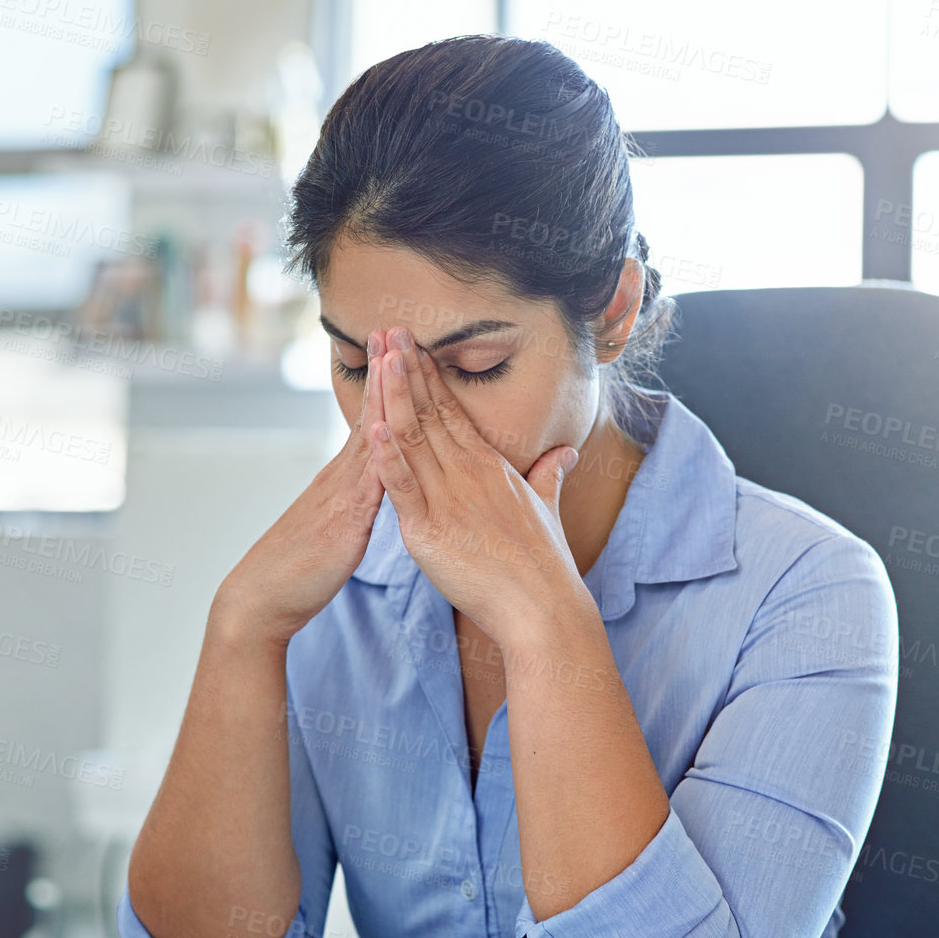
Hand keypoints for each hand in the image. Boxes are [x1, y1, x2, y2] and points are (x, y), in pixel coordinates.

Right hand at [214, 331, 391, 643]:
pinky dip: (379, 453)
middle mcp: (343, 477)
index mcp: (345, 477)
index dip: (386, 383)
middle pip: (373, 415)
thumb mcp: (339, 523)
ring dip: (384, 396)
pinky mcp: (345, 521)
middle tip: (396, 326)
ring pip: (370, 438)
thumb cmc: (301, 566)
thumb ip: (358, 499)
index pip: (373, 420)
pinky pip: (366, 483)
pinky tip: (387, 430)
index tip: (396, 345)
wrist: (263, 597)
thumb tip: (378, 483)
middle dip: (386, 371)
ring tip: (393, 356)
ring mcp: (342, 494)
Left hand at [365, 326, 587, 646]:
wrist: (543, 607)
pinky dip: (387, 457)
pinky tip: (373, 427)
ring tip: (380, 357)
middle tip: (389, 330)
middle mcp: (468, 474)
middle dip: (408, 371)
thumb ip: (549, 475)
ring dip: (395, 396)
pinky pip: (404, 487)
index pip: (453, 412)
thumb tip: (565, 453)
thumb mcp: (546, 508)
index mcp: (489, 467)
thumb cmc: (545, 564)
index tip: (413, 347)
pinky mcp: (430, 531)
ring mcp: (449, 500)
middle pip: (431, 413)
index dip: (430, 378)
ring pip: (415, 438)